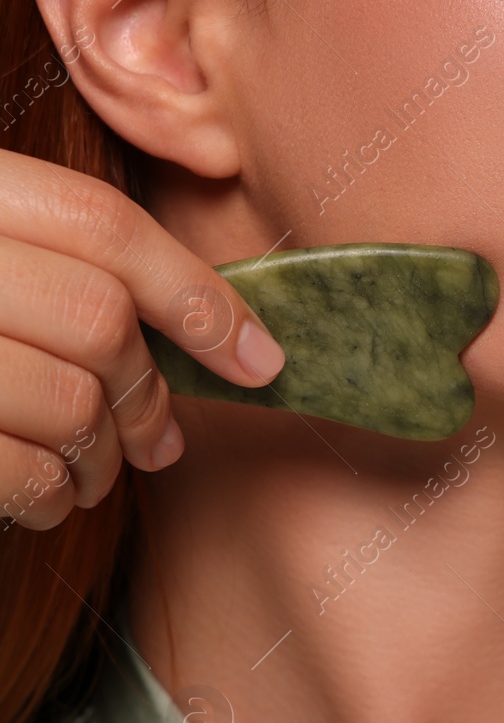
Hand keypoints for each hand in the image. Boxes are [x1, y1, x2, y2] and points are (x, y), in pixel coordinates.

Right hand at [0, 148, 283, 530]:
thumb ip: (65, 272)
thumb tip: (231, 347)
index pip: (103, 227)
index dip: (199, 295)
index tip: (260, 360)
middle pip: (98, 322)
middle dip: (148, 394)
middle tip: (158, 439)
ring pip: (69, 402)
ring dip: (103, 456)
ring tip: (96, 470)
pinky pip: (20, 470)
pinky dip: (52, 495)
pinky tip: (48, 495)